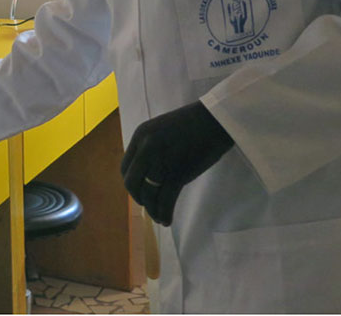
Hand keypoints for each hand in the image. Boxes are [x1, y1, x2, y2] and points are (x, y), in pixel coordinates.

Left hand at [120, 101, 233, 226]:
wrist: (216, 120)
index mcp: (140, 135)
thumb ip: (150, 148)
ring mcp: (161, 161)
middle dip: (139, 198)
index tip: (140, 191)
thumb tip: (146, 174)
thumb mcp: (161, 130)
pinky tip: (167, 220)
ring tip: (159, 217)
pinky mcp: (177, 173)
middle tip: (149, 205)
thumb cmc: (193, 124)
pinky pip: (165, 200)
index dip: (132, 183)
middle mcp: (146, 148)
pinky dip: (164, 213)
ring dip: (153, 209)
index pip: (125, 167)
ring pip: (148, 194)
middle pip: (132, 183)